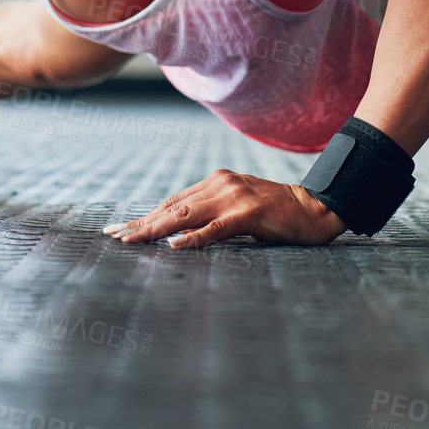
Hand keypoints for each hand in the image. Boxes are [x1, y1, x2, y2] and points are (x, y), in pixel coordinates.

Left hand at [103, 169, 346, 248]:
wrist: (315, 208)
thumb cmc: (277, 214)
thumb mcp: (239, 209)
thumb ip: (213, 214)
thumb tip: (179, 233)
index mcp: (216, 183)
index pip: (172, 201)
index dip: (145, 216)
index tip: (120, 229)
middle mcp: (220, 185)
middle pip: (172, 207)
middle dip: (140, 223)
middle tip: (113, 236)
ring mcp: (234, 197)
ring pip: (185, 215)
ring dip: (155, 229)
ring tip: (131, 240)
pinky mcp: (249, 213)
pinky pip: (215, 227)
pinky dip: (193, 237)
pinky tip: (174, 244)